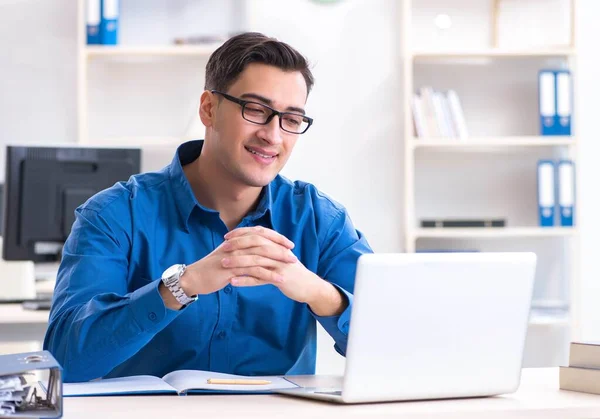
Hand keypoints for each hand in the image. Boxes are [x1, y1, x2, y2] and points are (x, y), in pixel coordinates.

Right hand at [179, 226, 297, 296]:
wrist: (195, 277)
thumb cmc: (212, 268)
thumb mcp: (228, 254)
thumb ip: (241, 249)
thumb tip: (255, 247)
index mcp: (237, 240)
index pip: (260, 233)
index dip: (276, 237)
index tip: (289, 243)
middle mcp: (237, 245)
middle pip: (263, 243)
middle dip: (280, 248)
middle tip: (293, 255)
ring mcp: (235, 256)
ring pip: (261, 256)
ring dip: (278, 261)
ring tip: (291, 266)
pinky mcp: (233, 269)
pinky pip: (255, 271)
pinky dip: (269, 274)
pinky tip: (279, 279)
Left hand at [224, 227, 347, 315]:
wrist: (309, 286)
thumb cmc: (291, 272)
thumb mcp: (280, 257)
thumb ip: (268, 250)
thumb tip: (250, 244)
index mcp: (277, 245)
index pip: (257, 233)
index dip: (242, 233)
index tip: (227, 236)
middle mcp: (278, 252)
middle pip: (255, 244)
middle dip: (238, 245)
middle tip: (222, 248)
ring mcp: (280, 265)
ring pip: (256, 260)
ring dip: (238, 262)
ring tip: (223, 264)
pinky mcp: (280, 278)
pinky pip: (260, 278)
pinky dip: (245, 280)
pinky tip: (233, 282)